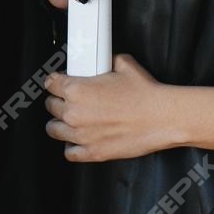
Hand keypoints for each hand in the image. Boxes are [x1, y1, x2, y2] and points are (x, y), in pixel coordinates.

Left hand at [43, 53, 175, 161]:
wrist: (163, 118)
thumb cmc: (145, 94)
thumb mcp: (123, 64)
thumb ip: (105, 62)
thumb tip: (103, 60)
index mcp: (76, 89)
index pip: (50, 83)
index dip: (55, 81)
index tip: (59, 83)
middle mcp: (74, 113)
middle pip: (51, 106)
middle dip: (59, 101)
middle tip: (70, 100)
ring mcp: (81, 135)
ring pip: (54, 129)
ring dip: (61, 123)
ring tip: (72, 120)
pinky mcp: (92, 152)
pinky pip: (69, 152)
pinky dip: (72, 146)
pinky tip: (79, 139)